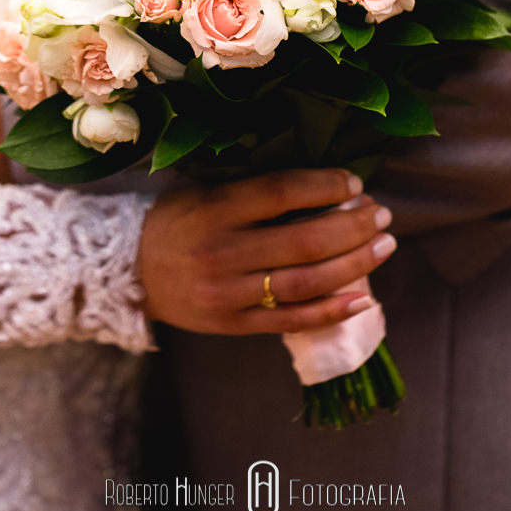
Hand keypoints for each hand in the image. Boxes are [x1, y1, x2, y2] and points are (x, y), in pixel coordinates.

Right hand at [139, 169, 397, 334]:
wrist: (127, 273)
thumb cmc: (175, 222)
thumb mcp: (204, 191)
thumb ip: (255, 191)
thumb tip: (325, 186)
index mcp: (213, 209)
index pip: (280, 193)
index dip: (324, 187)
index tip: (354, 185)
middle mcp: (221, 253)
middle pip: (304, 241)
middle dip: (352, 227)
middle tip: (381, 216)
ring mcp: (228, 294)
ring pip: (305, 283)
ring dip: (354, 264)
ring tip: (383, 247)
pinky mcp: (232, 325)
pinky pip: (291, 321)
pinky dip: (332, 311)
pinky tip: (364, 298)